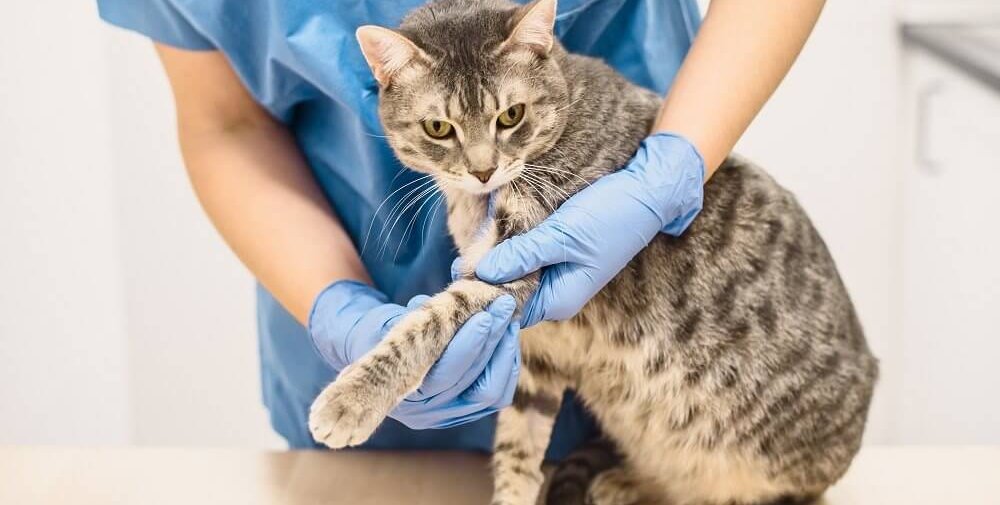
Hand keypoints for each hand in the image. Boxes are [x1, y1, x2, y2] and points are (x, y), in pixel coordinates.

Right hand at [309, 280, 518, 428]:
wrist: (376, 356)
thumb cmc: (381, 333)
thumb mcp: (386, 322)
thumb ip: (412, 318)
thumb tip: (442, 303)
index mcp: (402, 393)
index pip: (445, 375)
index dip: (469, 346)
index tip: (484, 316)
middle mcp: (426, 414)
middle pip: (474, 384)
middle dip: (493, 340)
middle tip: (505, 305)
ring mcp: (447, 417)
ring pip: (491, 394)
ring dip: (504, 354)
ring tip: (508, 320)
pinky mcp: (465, 413)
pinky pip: (496, 396)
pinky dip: (506, 367)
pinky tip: (507, 339)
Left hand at [476, 132, 704, 326]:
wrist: (647, 191)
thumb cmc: (610, 216)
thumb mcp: (562, 235)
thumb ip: (523, 254)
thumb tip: (483, 274)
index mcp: (560, 299)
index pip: (509, 310)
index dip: (482, 296)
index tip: (458, 275)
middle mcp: (557, 293)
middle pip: (509, 293)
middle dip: (485, 277)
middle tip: (459, 258)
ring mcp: (557, 273)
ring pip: (514, 274)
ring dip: (496, 259)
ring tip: (475, 243)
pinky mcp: (557, 253)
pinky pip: (525, 257)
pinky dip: (510, 246)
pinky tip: (493, 233)